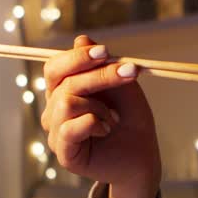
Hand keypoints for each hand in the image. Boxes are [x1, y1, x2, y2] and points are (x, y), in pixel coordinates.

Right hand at [40, 34, 160, 197]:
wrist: (142, 158)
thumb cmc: (131, 122)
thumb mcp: (123, 88)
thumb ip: (103, 65)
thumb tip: (80, 39)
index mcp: (63, 91)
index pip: (55, 67)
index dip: (78, 57)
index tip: (105, 51)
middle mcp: (54, 110)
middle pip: (62, 81)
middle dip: (97, 74)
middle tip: (128, 73)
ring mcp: (56, 132)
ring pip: (66, 103)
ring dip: (98, 106)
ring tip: (112, 118)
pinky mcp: (64, 153)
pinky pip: (70, 128)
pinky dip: (93, 124)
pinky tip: (106, 130)